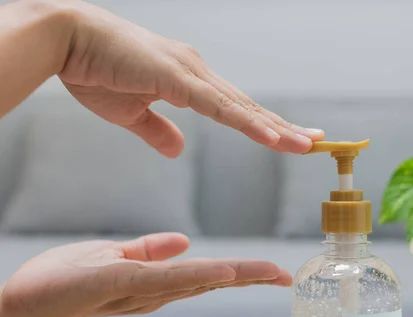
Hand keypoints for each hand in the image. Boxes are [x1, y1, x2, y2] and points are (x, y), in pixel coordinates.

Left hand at [0, 232, 290, 316]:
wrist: (22, 299)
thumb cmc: (64, 279)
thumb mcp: (115, 258)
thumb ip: (150, 251)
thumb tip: (184, 241)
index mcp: (157, 282)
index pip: (207, 274)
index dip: (242, 272)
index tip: (274, 272)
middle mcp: (156, 292)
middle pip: (212, 281)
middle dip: (251, 278)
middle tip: (286, 276)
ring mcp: (142, 290)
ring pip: (198, 281)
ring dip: (236, 277)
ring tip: (270, 273)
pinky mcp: (122, 285)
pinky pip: (166, 279)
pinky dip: (198, 275)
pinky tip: (223, 271)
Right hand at [53, 0, 323, 156]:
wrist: (65, 39)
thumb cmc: (95, 69)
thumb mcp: (130, 113)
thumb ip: (157, 130)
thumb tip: (178, 149)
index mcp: (190, 82)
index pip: (237, 110)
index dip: (265, 125)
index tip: (292, 138)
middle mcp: (198, 74)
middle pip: (248, 108)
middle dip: (284, 127)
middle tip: (317, 142)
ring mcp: (190, 72)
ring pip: (241, 107)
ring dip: (275, 128)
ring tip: (305, 144)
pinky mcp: (175, 76)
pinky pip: (218, 106)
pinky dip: (246, 123)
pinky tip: (270, 137)